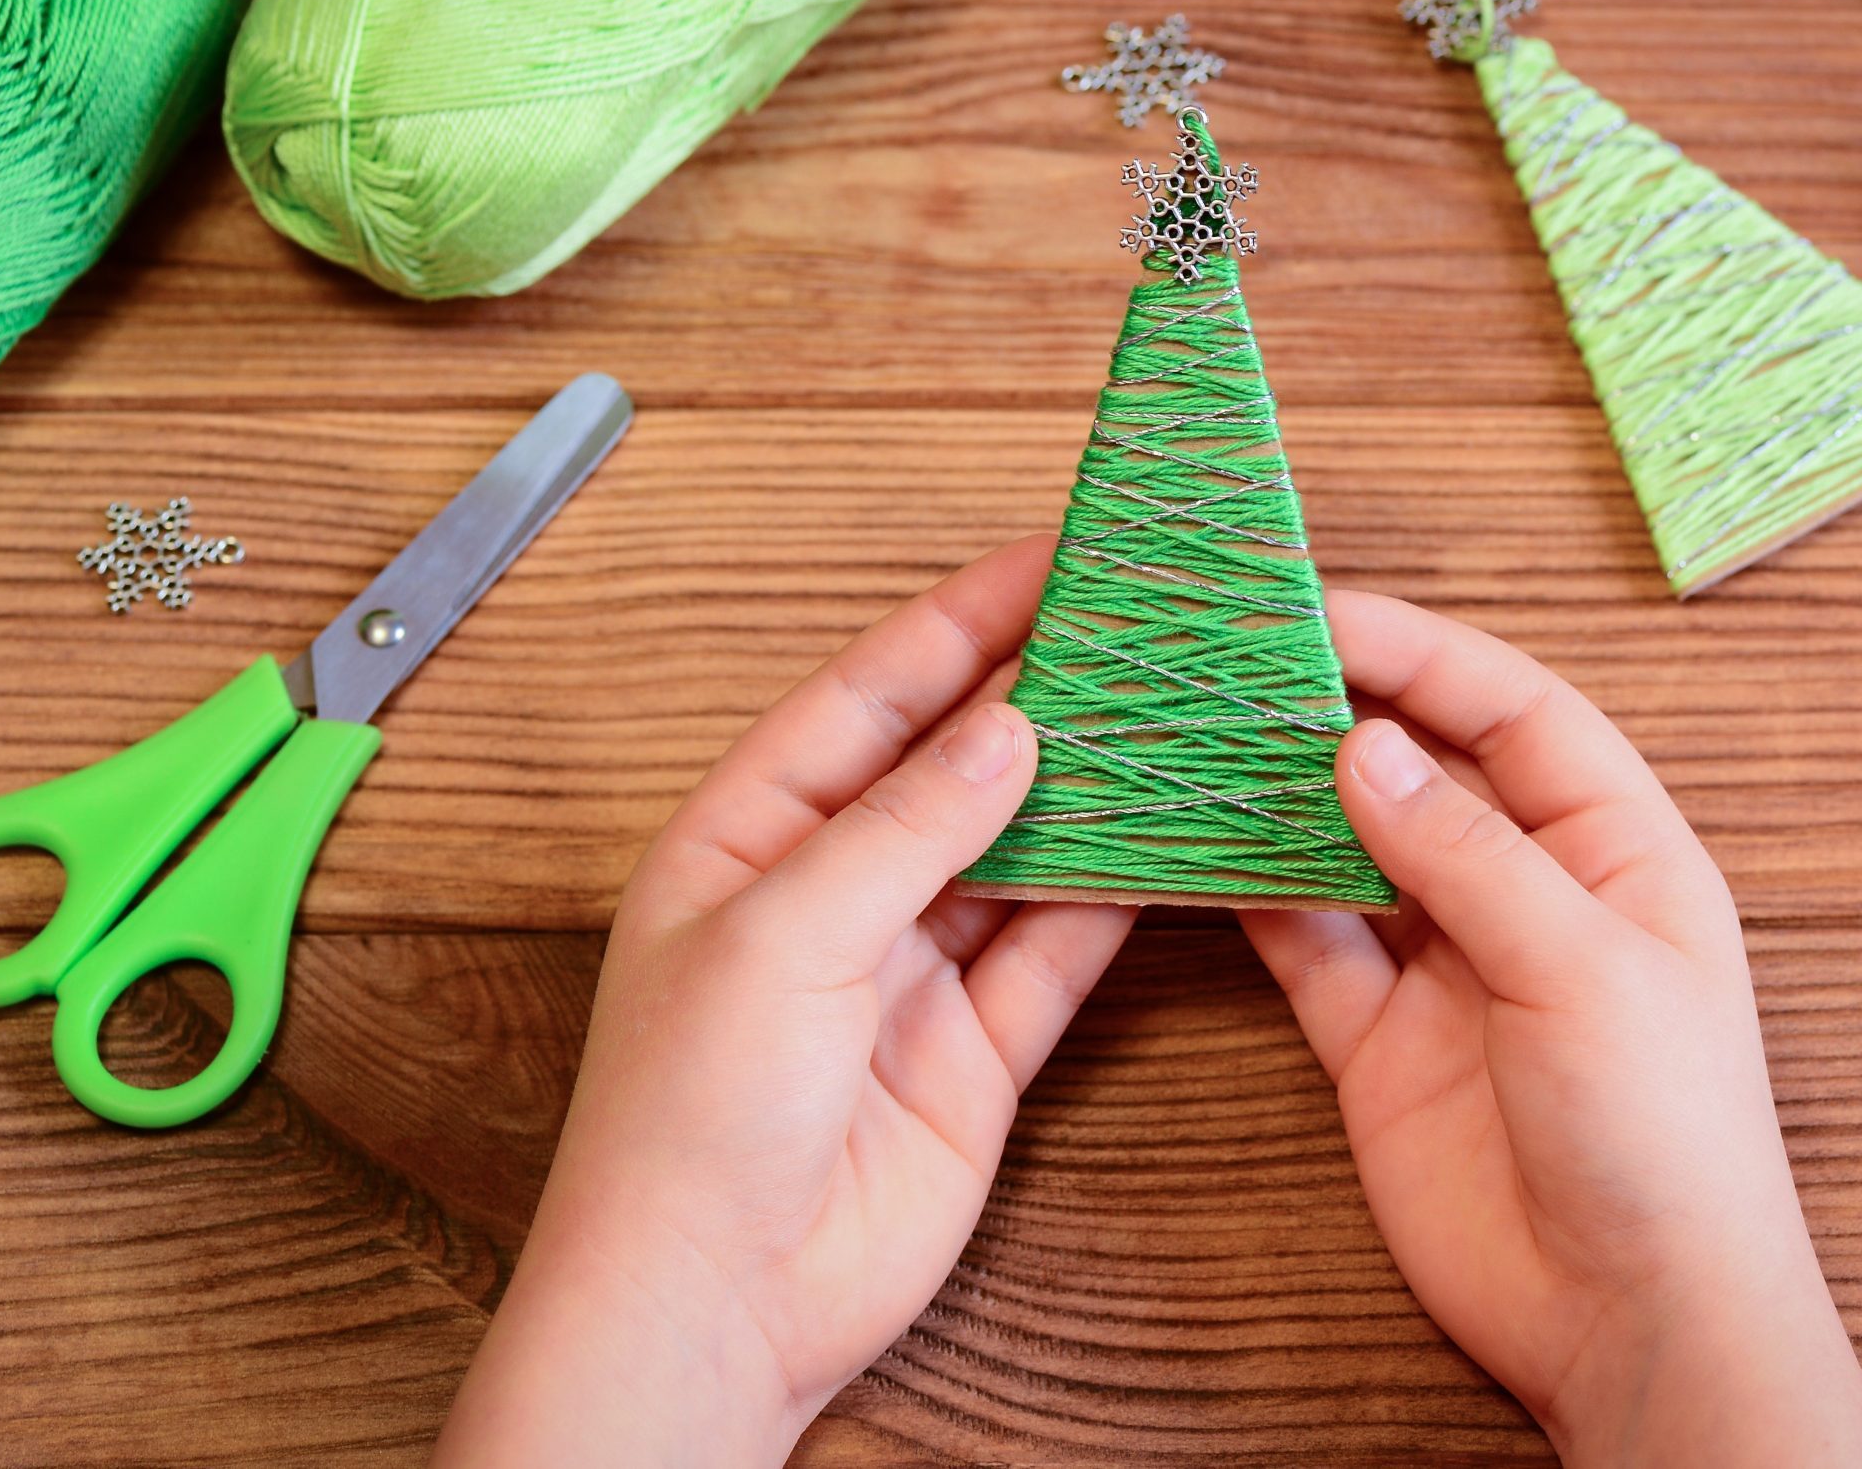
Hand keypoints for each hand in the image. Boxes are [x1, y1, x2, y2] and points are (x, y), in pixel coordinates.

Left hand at [437, 537, 1133, 1467]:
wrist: (716, 1304)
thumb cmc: (689, 1117)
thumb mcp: (783, 934)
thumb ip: (905, 827)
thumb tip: (1007, 729)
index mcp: (747, 835)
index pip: (867, 696)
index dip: (958, 623)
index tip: (1051, 558)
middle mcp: (830, 891)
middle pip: (952, 765)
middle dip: (1041, 696)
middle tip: (1137, 624)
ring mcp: (907, 971)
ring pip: (1018, 852)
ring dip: (1089, 790)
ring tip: (1173, 713)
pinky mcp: (974, 1050)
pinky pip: (1055, 951)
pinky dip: (1114, 898)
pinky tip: (1169, 840)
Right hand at [1242, 592, 1861, 1468]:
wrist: (1633, 1322)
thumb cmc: (1665, 1136)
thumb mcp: (1584, 967)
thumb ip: (1469, 857)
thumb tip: (1365, 750)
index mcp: (1617, 851)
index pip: (1517, 713)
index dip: (1425, 654)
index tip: (1323, 612)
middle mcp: (1528, 893)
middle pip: (1424, 770)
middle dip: (1338, 711)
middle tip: (1236, 660)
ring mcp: (1447, 967)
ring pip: (1350, 851)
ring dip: (1283, 798)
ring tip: (1200, 736)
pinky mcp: (1379, 1043)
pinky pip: (1307, 945)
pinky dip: (1253, 896)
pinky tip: (1198, 849)